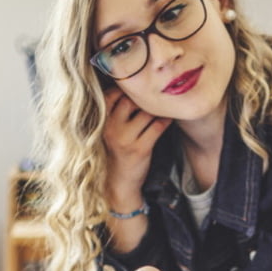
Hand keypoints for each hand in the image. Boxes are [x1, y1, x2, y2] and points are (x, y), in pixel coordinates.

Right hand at [101, 86, 171, 207]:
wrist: (118, 182)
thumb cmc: (117, 152)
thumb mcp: (109, 131)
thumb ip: (116, 112)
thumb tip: (134, 88)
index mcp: (101, 122)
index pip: (111, 95)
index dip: (126, 90)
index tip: (138, 92)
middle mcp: (110, 128)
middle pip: (130, 100)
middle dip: (144, 99)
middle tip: (155, 98)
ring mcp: (125, 139)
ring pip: (146, 112)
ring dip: (158, 109)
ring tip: (165, 107)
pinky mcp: (140, 148)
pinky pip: (157, 126)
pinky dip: (166, 120)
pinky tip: (169, 118)